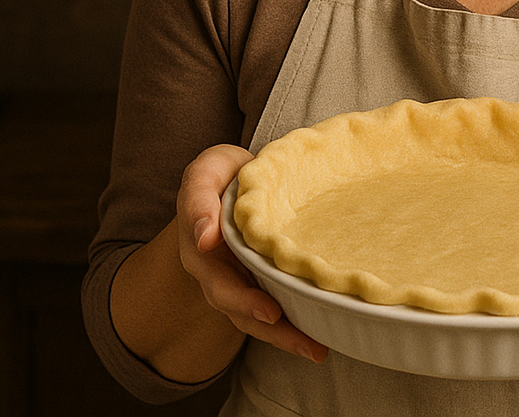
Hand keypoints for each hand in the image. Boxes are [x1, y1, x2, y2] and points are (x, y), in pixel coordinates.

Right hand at [176, 143, 328, 362]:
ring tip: (314, 349)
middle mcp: (213, 269)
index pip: (212, 268)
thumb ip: (200, 198)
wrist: (240, 180)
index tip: (266, 307)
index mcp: (200, 241)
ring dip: (281, 336)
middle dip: (260, 318)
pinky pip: (271, 314)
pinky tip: (318, 343)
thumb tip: (204, 239)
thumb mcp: (208, 170)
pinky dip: (291, 331)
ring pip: (252, 317)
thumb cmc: (224, 173)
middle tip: (283, 323)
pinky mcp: (259, 287)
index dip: (239, 294)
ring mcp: (235, 282)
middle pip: (232, 301)